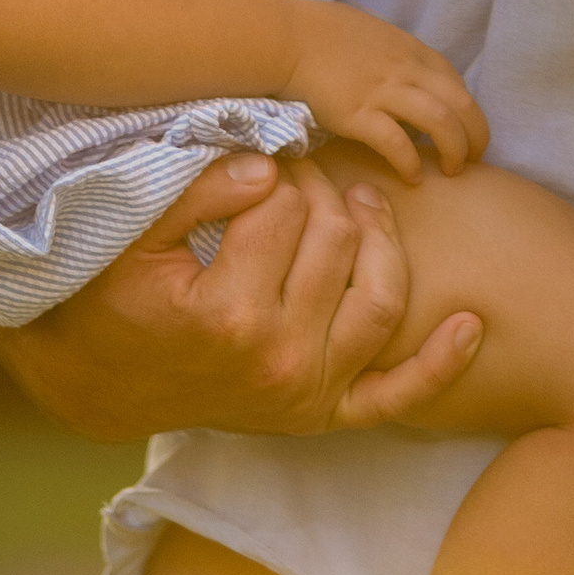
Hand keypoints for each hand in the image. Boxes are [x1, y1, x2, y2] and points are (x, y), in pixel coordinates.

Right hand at [0, 146, 482, 441]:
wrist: (102, 385)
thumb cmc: (113, 303)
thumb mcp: (132, 239)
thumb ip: (198, 193)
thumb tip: (266, 164)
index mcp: (228, 314)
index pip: (285, 211)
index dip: (279, 171)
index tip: (268, 159)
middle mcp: (278, 359)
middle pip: (338, 242)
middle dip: (324, 193)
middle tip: (303, 174)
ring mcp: (308, 392)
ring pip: (382, 299)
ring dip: (384, 242)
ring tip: (365, 204)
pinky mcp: (324, 415)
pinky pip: (396, 396)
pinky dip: (440, 365)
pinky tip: (471, 324)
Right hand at [285, 3, 488, 182]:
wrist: (290, 39)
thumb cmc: (327, 35)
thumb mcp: (378, 37)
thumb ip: (401, 59)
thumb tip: (412, 81)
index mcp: (412, 51)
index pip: (458, 84)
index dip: (470, 113)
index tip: (468, 134)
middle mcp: (405, 70)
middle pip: (461, 104)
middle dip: (476, 136)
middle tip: (473, 159)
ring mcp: (383, 92)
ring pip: (440, 122)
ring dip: (454, 150)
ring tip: (451, 170)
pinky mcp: (357, 115)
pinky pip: (396, 142)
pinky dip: (411, 162)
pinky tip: (412, 177)